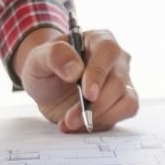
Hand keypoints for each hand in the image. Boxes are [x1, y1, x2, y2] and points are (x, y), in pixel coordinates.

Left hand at [13, 28, 137, 132]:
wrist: (48, 87)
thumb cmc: (46, 67)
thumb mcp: (38, 57)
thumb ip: (54, 56)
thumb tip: (76, 70)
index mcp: (99, 40)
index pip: (108, 51)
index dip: (99, 72)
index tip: (88, 94)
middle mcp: (116, 60)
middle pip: (118, 81)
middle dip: (95, 105)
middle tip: (70, 118)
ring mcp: (123, 81)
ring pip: (127, 100)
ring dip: (100, 116)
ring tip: (72, 122)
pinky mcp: (121, 102)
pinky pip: (124, 112)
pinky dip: (103, 122)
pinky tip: (80, 125)